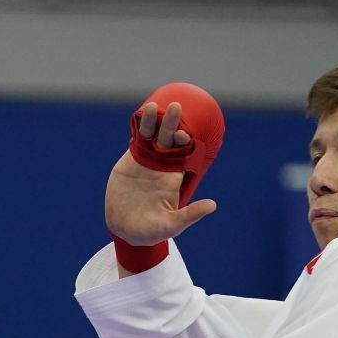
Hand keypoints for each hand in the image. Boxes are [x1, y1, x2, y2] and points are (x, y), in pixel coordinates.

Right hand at [105, 100, 217, 246]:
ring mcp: (146, 160)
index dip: (184, 142)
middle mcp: (162, 164)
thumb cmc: (150, 230)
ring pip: (151, 135)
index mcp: (174, 176)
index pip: (184, 153)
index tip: (183, 135)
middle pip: (169, 139)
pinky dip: (138, 127)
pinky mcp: (131, 160)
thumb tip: (213, 206)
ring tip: (152, 108)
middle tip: (175, 107)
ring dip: (153, 120)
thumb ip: (189, 215)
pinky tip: (139, 114)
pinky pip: (136, 139)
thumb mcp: (170, 225)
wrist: (124, 228)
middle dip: (172, 123)